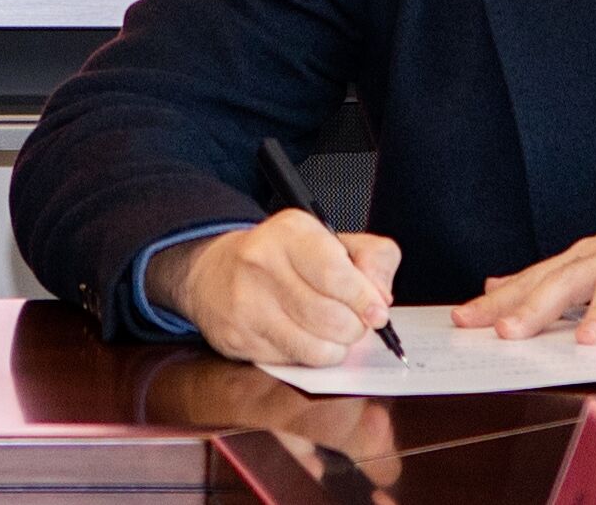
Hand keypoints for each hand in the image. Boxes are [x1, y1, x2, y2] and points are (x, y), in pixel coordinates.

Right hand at [147, 209, 402, 366]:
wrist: (214, 273)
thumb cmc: (284, 258)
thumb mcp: (330, 240)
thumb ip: (372, 258)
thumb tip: (381, 298)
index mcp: (290, 232)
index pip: (334, 274)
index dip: (364, 300)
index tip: (377, 313)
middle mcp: (261, 263)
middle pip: (330, 318)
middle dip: (354, 328)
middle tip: (355, 322)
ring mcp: (245, 303)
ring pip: (315, 348)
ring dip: (336, 347)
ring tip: (332, 332)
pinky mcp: (238, 338)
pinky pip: (294, 363)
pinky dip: (310, 357)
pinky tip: (304, 338)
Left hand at [452, 206, 595, 344]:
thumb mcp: (588, 265)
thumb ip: (543, 280)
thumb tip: (492, 289)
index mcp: (583, 258)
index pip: (535, 279)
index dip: (501, 300)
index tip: (464, 320)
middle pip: (570, 278)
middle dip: (537, 305)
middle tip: (508, 331)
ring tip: (586, 340)